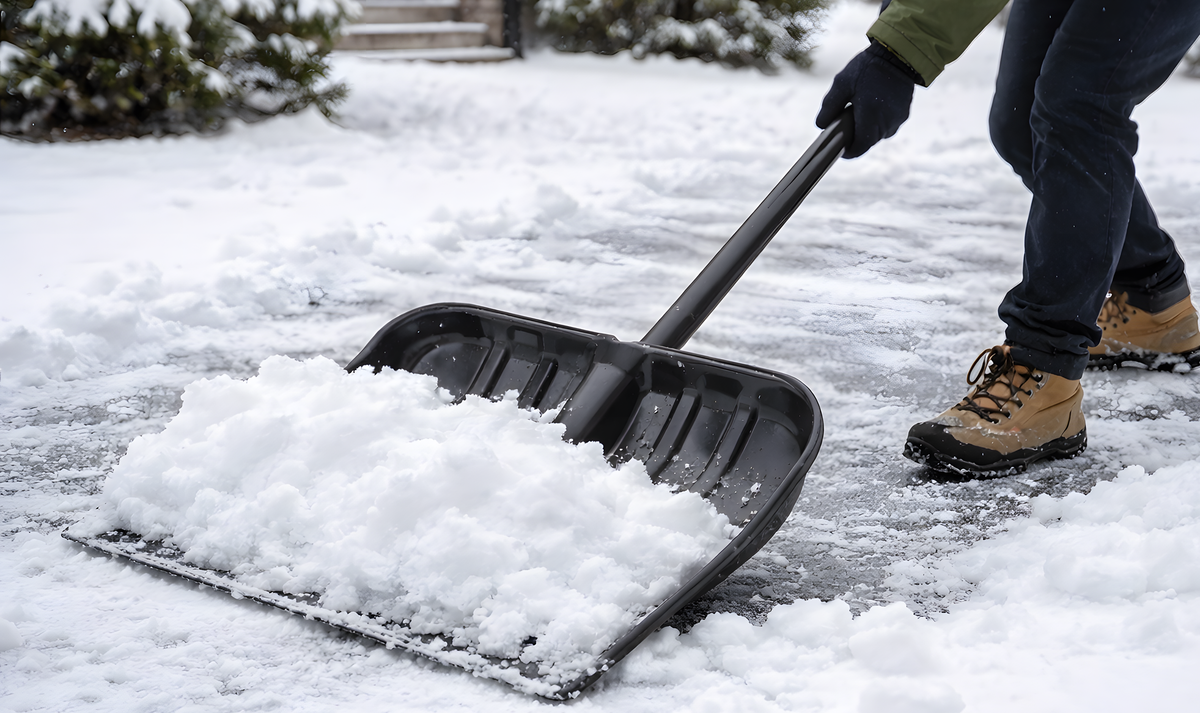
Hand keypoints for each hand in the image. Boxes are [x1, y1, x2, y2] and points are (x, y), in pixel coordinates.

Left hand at [816, 41, 916, 158]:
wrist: (898, 53)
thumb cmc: (867, 67)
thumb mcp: (841, 84)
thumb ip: (829, 107)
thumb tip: (821, 125)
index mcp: (871, 118)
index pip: (859, 148)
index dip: (847, 151)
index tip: (839, 146)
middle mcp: (886, 123)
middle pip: (867, 142)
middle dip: (856, 135)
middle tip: (846, 119)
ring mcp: (897, 119)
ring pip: (878, 134)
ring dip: (867, 128)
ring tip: (860, 108)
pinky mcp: (904, 113)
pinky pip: (887, 125)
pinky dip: (878, 120)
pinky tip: (872, 105)